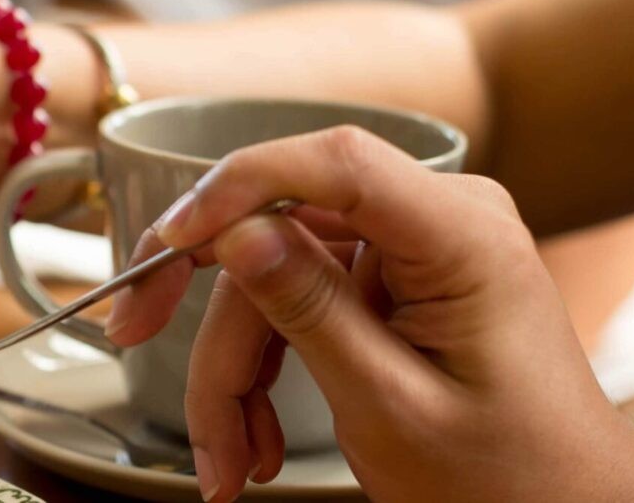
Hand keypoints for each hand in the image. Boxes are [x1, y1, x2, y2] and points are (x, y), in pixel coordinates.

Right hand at [106, 127, 633, 500]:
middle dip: (208, 312)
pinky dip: (262, 373)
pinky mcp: (389, 279)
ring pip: (270, 280)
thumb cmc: (505, 477)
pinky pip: (295, 304)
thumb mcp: (392, 406)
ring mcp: (411, 248)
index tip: (167, 239)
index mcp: (462, 237)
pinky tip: (254, 442)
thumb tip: (234, 234)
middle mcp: (437, 221)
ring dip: (232, 373)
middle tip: (128, 334)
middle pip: (279, 230)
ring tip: (227, 463)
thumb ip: (312, 313)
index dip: (237, 186)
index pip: (335, 163)